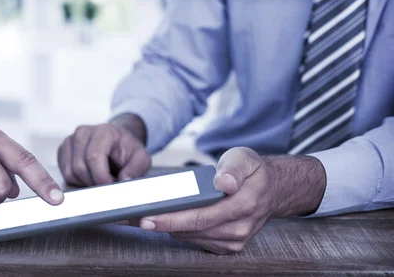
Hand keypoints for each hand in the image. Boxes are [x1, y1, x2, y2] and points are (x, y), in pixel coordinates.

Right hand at [57, 113, 150, 186]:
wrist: (118, 141)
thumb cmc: (128, 149)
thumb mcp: (141, 158)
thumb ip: (136, 169)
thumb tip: (124, 181)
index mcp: (103, 131)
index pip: (93, 157)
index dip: (101, 177)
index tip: (111, 186)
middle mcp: (82, 132)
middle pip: (80, 167)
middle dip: (94, 182)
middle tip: (109, 183)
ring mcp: (70, 141)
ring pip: (70, 173)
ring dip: (86, 183)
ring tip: (101, 179)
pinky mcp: (62, 151)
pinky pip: (65, 174)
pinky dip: (78, 181)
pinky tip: (90, 177)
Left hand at [124, 147, 325, 253]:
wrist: (271, 190)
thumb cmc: (252, 171)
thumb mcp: (245, 158)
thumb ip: (234, 168)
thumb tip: (224, 183)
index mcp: (245, 204)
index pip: (202, 216)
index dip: (172, 219)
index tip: (147, 217)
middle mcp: (240, 227)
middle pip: (193, 230)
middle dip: (161, 225)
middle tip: (132, 219)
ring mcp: (235, 240)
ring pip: (193, 237)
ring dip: (166, 229)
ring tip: (140, 219)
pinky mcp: (229, 246)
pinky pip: (198, 241)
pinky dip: (179, 232)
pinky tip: (162, 223)